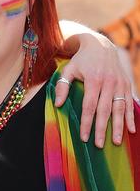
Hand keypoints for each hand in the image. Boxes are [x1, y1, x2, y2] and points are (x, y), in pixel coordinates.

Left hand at [55, 33, 135, 147]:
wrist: (101, 45)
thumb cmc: (82, 60)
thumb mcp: (68, 68)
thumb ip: (63, 85)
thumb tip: (58, 104)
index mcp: (92, 79)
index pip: (89, 106)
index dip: (86, 123)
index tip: (84, 137)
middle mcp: (108, 82)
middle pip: (105, 110)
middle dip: (102, 129)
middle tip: (99, 145)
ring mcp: (119, 84)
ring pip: (119, 109)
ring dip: (119, 127)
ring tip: (117, 142)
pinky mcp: (127, 84)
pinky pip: (129, 103)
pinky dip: (131, 117)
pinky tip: (132, 130)